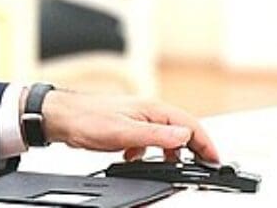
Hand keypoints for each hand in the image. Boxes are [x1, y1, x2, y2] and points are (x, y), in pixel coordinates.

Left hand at [39, 90, 219, 162]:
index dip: (206, 143)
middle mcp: (147, 111)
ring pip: (164, 136)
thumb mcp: (124, 132)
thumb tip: (184, 135)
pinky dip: (148, 152)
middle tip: (201, 167)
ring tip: (170, 167)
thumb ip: (156, 135)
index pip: (190, 125)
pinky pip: (146, 140)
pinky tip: (136, 160)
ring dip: (169, 152)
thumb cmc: (86, 119)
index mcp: (152, 109)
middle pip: (180, 130)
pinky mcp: (125, 126)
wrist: (61, 117)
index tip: (215, 160)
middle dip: (192, 149)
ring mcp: (136, 118)